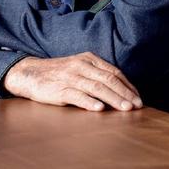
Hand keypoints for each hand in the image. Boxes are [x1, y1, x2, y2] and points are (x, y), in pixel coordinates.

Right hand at [3, 52, 142, 111]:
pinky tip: (99, 109)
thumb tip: (121, 91)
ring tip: (125, 109)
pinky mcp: (59, 89)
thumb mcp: (80, 68)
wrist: (29, 73)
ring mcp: (70, 77)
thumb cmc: (59, 74)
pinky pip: (77, 95)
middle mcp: (81, 66)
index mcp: (89, 59)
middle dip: (125, 94)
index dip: (128, 86)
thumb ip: (97, 75)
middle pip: (109, 80)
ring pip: (97, 87)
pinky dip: (89, 102)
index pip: (114, 72)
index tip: (139, 99)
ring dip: (113, 99)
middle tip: (138, 106)